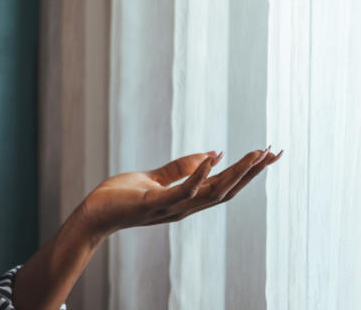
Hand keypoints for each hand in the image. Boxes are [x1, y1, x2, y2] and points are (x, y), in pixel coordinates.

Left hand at [78, 147, 282, 240]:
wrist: (93, 215)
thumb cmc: (121, 197)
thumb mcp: (154, 178)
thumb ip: (181, 168)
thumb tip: (212, 154)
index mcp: (186, 200)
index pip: (224, 185)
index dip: (247, 171)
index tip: (268, 154)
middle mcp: (184, 207)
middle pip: (227, 191)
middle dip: (251, 173)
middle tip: (274, 153)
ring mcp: (170, 208)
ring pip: (211, 193)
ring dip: (234, 174)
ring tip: (253, 155)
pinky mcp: (153, 204)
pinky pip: (181, 191)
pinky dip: (198, 176)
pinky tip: (211, 160)